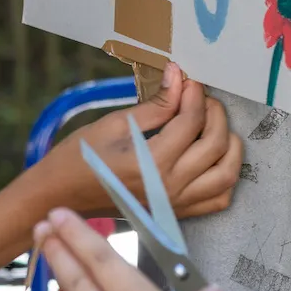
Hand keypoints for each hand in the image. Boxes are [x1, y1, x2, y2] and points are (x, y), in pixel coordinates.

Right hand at [36, 63, 243, 218]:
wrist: (61, 197)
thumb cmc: (79, 158)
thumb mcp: (113, 124)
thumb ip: (154, 105)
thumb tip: (177, 75)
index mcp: (150, 164)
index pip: (190, 122)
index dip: (194, 95)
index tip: (188, 80)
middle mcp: (169, 188)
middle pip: (216, 145)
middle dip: (215, 113)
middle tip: (201, 98)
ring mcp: (176, 205)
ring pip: (226, 175)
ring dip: (230, 146)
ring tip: (215, 125)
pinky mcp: (176, 214)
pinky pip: (218, 200)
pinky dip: (224, 177)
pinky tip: (213, 158)